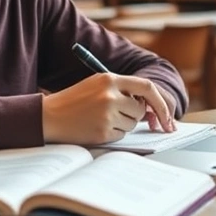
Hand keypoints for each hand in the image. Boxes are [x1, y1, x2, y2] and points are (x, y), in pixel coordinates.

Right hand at [42, 73, 174, 144]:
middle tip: (116, 114)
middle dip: (133, 115)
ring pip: (131, 124)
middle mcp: (110, 95)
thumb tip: (149, 106)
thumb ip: (122, 90)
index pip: (147, 87)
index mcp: (109, 79)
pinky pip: (121, 136)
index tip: (167, 115)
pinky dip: (112, 134)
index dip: (160, 101)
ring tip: (99, 118)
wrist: (48, 116)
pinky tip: (95, 127)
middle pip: (140, 110)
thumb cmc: (73, 100)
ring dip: (121, 124)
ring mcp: (106, 114)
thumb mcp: (96, 85)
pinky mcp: (102, 132)